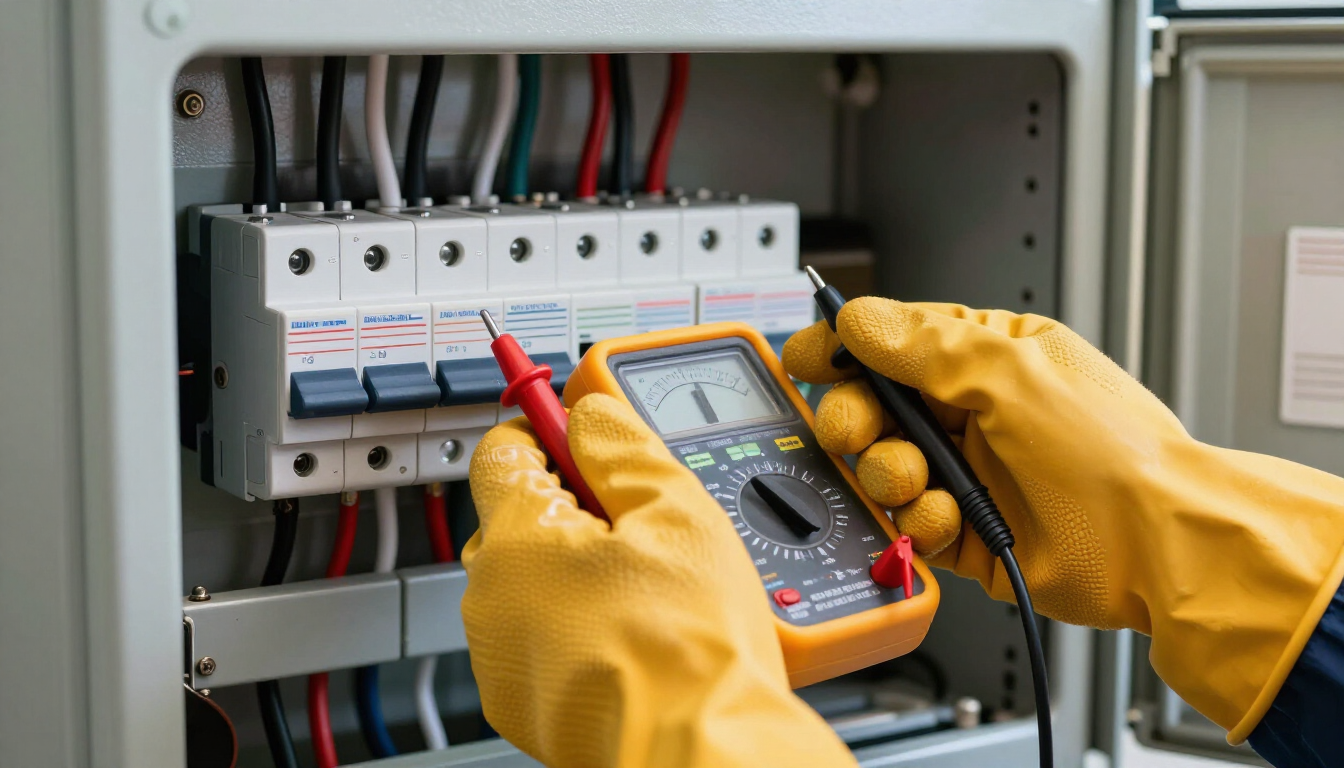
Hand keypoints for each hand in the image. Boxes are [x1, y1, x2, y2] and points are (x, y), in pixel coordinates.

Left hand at [461, 394, 855, 767]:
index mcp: (516, 538)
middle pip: (517, 517)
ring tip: (647, 588)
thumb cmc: (688, 650)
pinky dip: (572, 628)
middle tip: (639, 520)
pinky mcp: (519, 703)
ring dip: (573, 570)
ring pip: (528, 581)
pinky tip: (630, 635)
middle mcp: (489, 597)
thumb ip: (623, 447)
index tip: (579, 431)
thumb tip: (595, 414)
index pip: (502, 448)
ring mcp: (499, 656)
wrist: (698, 750)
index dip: (547, 430)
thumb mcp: (676, 511)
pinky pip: (536, 638)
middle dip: (571, 507)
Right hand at [782, 297, 1343, 739]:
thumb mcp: (1010, 372)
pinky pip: (909, 524)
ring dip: (888, 475)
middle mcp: (974, 414)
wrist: (1157, 545)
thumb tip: (858, 318)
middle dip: (853, 418)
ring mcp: (969, 474)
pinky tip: (949, 518)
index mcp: (988, 358)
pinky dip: (919, 523)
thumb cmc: (1112, 450)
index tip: (803, 360)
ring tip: (919, 481)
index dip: (842, 349)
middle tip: (853, 430)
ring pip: (883, 469)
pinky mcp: (966, 533)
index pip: (893, 341)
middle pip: (875, 409)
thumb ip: (923, 346)